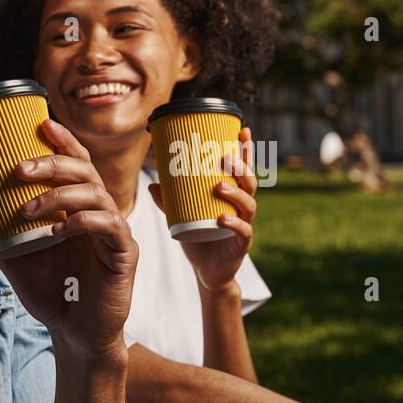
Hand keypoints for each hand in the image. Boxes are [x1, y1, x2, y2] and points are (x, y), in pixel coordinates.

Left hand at [0, 118, 136, 366]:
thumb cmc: (50, 291)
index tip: (40, 123)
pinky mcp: (124, 254)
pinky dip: (81, 222)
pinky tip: (57, 230)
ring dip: (58, 195)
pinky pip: (109, 225)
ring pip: (95, 193)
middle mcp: (99, 212)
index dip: (63, 141)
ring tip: (26, 209)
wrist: (73, 334)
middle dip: (53, 162)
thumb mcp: (14, 253)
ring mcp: (115, 231)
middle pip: (85, 170)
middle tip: (19, 169)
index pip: (76, 162)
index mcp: (78, 206)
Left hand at [148, 125, 256, 291]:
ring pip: (248, 203)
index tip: (242, 129)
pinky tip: (223, 217)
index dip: (245, 150)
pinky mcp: (241, 244)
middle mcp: (242, 207)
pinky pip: (243, 231)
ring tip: (221, 186)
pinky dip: (234, 223)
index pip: (242, 168)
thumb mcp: (182, 216)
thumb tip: (152, 183)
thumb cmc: (199, 238)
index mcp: (233, 196)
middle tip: (226, 157)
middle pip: (250, 181)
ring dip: (236, 192)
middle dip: (242, 166)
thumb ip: (169, 201)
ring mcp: (245, 225)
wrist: (207, 272)